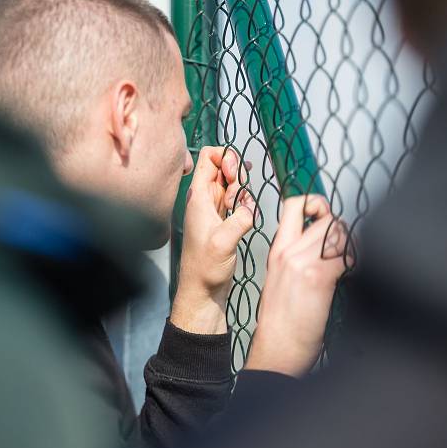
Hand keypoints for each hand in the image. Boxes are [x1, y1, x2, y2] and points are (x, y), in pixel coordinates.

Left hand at [170, 146, 255, 333]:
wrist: (203, 291)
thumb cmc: (204, 269)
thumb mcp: (223, 242)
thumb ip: (239, 219)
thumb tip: (249, 208)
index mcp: (198, 197)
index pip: (209, 156)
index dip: (226, 158)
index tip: (236, 175)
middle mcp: (204, 199)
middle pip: (224, 166)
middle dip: (238, 175)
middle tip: (237, 197)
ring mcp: (214, 209)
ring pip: (232, 183)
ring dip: (242, 191)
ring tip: (239, 210)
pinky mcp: (223, 220)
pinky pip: (237, 201)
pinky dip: (245, 205)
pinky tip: (245, 218)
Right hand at [244, 195, 348, 375]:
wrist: (277, 350)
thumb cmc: (281, 324)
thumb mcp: (280, 282)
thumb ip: (298, 260)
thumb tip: (328, 249)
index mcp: (278, 251)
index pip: (293, 206)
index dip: (315, 203)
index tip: (325, 215)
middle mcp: (288, 253)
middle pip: (327, 219)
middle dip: (344, 231)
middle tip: (346, 249)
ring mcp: (302, 264)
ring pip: (339, 234)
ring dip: (352, 246)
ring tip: (350, 263)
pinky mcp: (318, 278)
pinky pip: (346, 257)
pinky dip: (356, 263)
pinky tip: (352, 275)